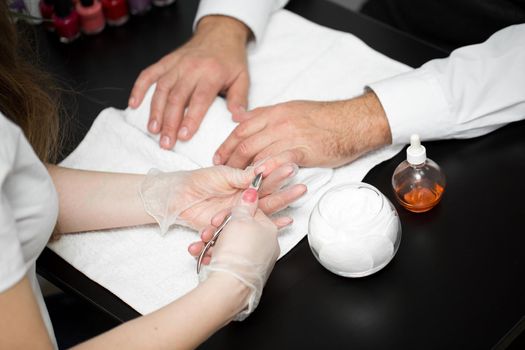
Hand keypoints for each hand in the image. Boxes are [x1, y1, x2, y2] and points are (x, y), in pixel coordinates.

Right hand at [128, 15, 251, 149]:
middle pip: (177, 98)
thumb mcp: (243, 77)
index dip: (190, 119)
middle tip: (166, 142)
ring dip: (155, 111)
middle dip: (169, 122)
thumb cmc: (231, 58)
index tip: (183, 136)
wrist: (220, 31)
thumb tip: (239, 119)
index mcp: (212, 73)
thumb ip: (239, 99)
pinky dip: (139, 88)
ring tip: (153, 130)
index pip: (199, 99)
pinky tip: (134, 105)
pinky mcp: (166, 61)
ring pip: (161, 89)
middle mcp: (191, 68)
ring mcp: (176, 64)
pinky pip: (149, 74)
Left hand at [140, 164, 305, 233]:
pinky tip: (285, 222)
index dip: (277, 173)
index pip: (263, 178)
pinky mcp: (233, 225)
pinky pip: (253, 226)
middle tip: (302, 186)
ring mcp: (240, 212)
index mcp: (241, 183)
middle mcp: (244, 198)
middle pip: (269, 195)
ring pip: (265, 209)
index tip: (291, 166)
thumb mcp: (221, 174)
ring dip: (282, 204)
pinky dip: (270, 224)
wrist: (178, 198)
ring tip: (298, 196)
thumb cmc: (197, 181)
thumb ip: (241, 175)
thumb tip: (260, 170)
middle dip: (286, 190)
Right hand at [197, 188, 279, 319]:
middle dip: (217, 229)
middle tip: (209, 231)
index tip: (220, 217)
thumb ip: (245, 205)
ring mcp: (253, 260)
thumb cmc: (238, 254)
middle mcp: (264, 246)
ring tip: (201, 244)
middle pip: (238, 229)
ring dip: (211, 242)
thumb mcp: (240, 220)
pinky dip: (212, 256)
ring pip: (228, 244)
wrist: (229, 286)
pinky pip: (225, 258)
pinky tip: (202, 255)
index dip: (232, 213)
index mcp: (269, 230)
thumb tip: (252, 192)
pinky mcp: (242, 272)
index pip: (251, 213)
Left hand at [213, 91, 392, 173]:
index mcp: (275, 112)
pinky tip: (258, 180)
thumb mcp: (290, 108)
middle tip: (223, 172)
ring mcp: (290, 135)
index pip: (242, 128)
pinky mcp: (302, 150)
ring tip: (237, 182)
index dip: (227, 144)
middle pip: (246, 142)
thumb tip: (241, 117)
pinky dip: (266, 171)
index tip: (219, 156)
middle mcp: (279, 122)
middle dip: (231, 159)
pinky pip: (279, 161)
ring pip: (258, 153)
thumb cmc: (324, 118)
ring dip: (245, 170)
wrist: (351, 122)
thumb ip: (265, 115)